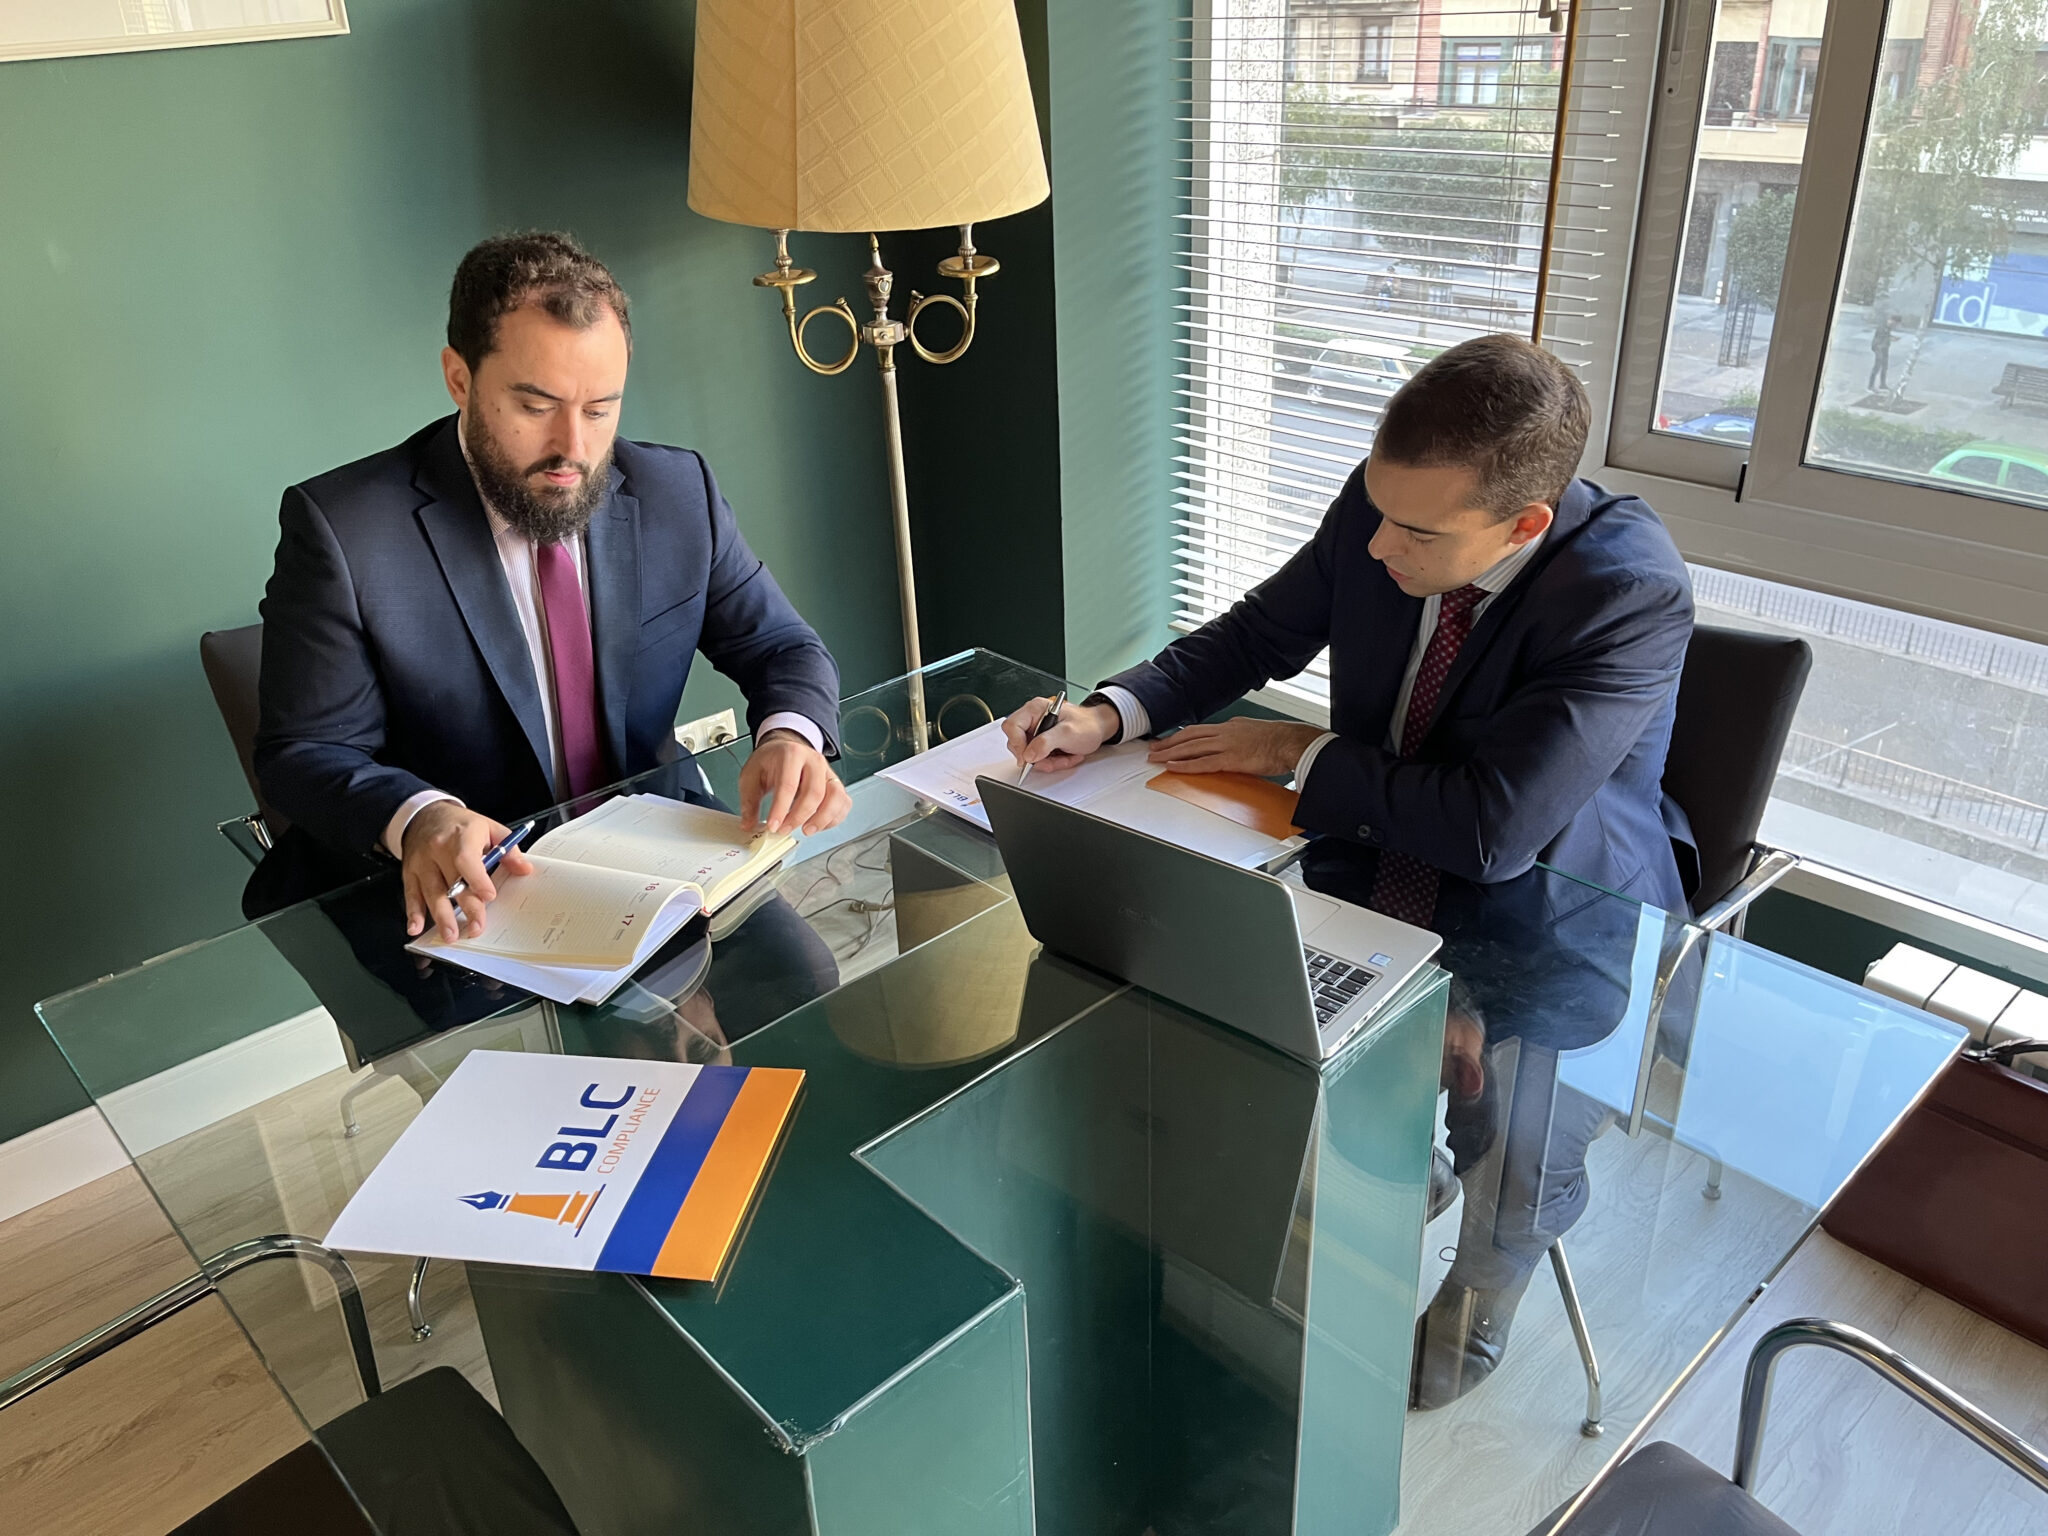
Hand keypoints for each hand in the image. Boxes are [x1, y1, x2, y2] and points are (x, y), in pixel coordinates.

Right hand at [401, 802, 533, 942]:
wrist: (425, 815)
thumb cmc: (460, 825)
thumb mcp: (489, 827)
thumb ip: (509, 849)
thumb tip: (524, 869)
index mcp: (461, 837)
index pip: (467, 860)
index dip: (477, 880)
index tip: (489, 896)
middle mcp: (438, 850)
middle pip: (452, 882)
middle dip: (466, 907)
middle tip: (476, 928)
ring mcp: (422, 863)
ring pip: (431, 892)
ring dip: (441, 917)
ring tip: (450, 935)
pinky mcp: (410, 873)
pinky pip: (411, 894)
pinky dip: (413, 913)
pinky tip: (416, 928)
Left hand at [740, 730, 850, 835]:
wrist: (785, 749)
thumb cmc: (770, 761)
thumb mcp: (751, 776)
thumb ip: (749, 801)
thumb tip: (748, 824)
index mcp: (791, 754)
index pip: (788, 785)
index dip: (781, 809)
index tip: (773, 826)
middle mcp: (814, 761)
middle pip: (814, 793)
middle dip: (799, 817)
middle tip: (784, 830)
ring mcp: (828, 772)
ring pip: (835, 797)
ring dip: (822, 819)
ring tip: (806, 830)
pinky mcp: (836, 783)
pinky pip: (843, 803)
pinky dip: (834, 818)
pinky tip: (818, 825)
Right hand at [1002, 696, 1120, 776]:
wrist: (1098, 728)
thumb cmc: (1087, 725)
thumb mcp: (1068, 733)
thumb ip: (1046, 743)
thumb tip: (1028, 754)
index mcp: (1035, 709)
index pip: (1012, 726)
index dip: (1017, 744)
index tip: (1027, 757)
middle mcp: (1032, 718)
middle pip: (1017, 743)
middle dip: (1035, 757)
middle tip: (1050, 760)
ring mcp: (1035, 730)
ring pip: (1027, 753)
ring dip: (1046, 761)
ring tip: (1063, 757)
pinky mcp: (1040, 741)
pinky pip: (1037, 757)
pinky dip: (1050, 761)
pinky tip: (1063, 756)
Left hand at [1145, 716, 1324, 777]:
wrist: (1291, 742)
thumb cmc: (1279, 740)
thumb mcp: (1255, 732)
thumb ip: (1241, 736)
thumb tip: (1235, 743)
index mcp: (1230, 726)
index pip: (1200, 730)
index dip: (1182, 736)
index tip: (1170, 740)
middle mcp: (1224, 732)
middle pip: (1189, 736)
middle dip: (1169, 742)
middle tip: (1153, 747)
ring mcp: (1226, 745)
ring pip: (1191, 747)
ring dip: (1170, 753)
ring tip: (1155, 758)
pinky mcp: (1230, 759)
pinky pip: (1202, 763)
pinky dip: (1185, 765)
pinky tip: (1172, 767)